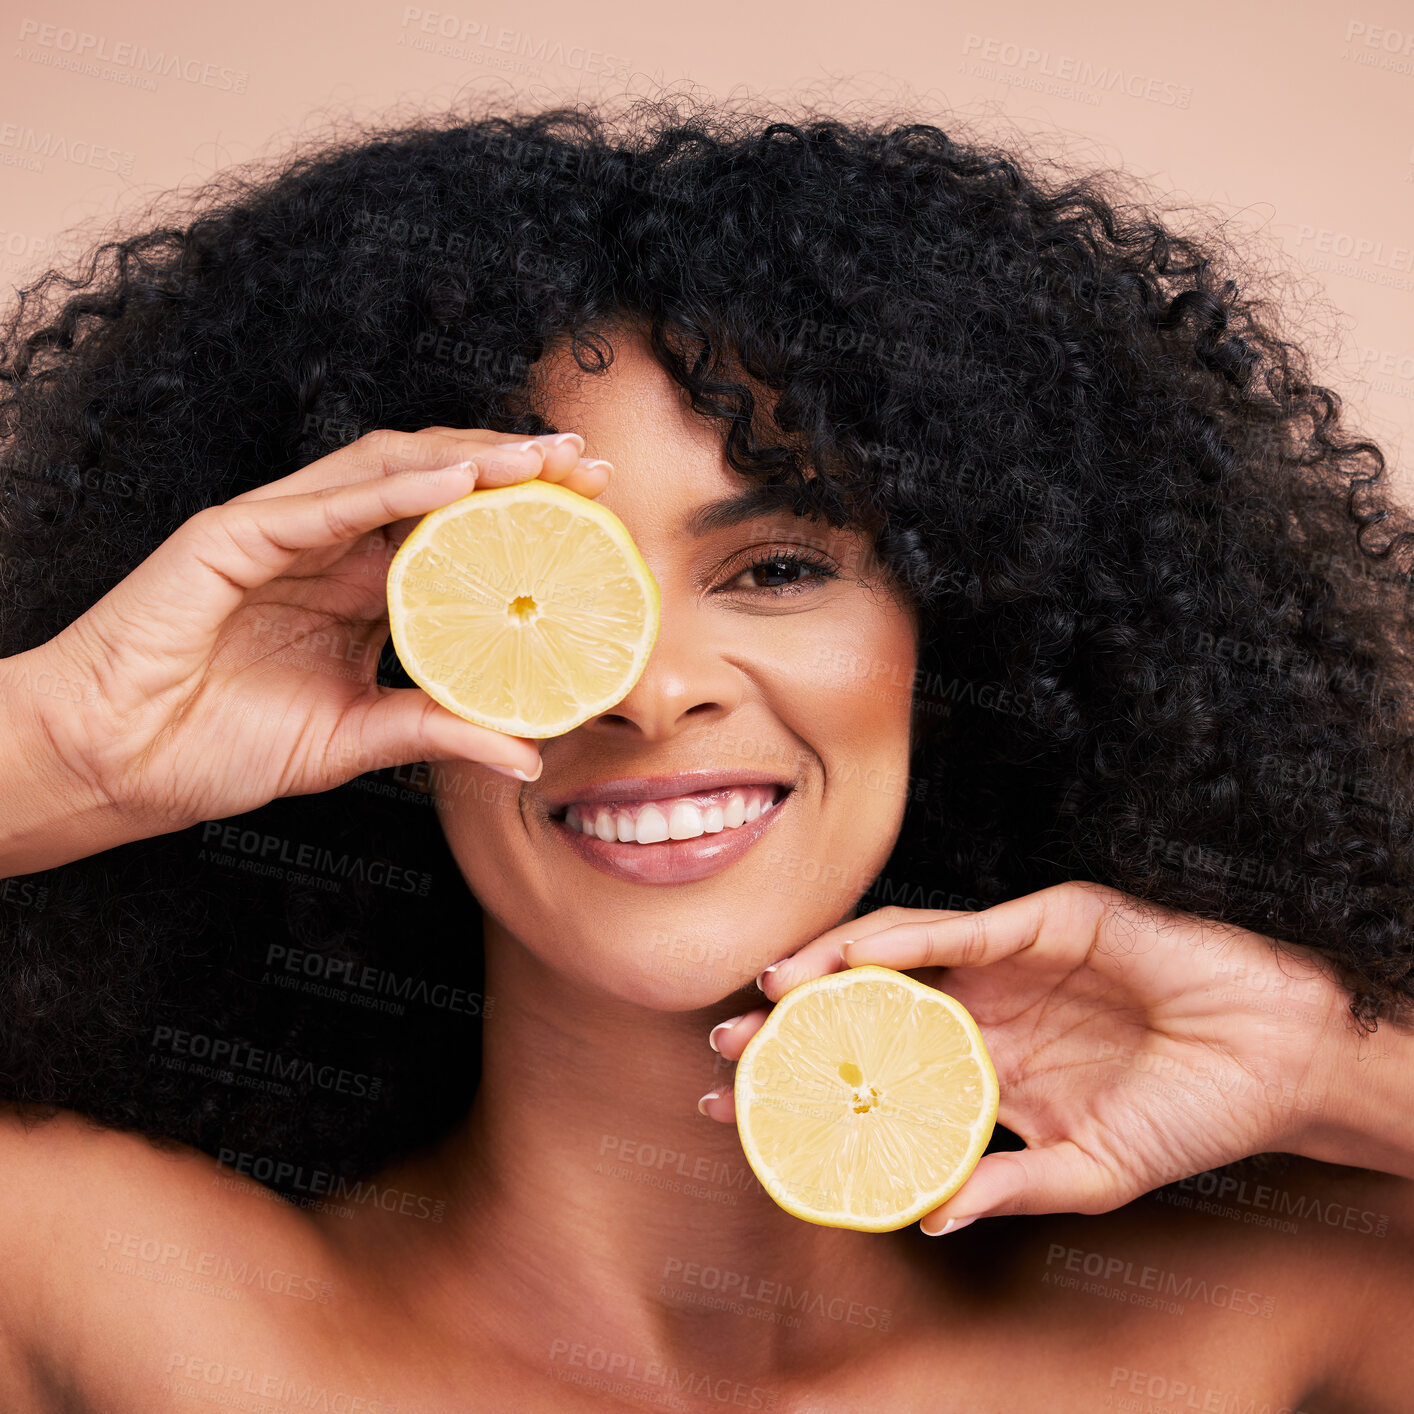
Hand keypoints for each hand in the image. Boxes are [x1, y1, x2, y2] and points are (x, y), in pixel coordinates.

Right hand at [3, 427, 608, 860]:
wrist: (113, 763)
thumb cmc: (216, 745)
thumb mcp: (352, 741)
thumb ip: (433, 731)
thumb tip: (526, 751)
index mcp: (359, 589)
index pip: (455, 531)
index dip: (524, 513)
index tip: (596, 512)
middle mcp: (329, 548)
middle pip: (435, 483)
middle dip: (515, 467)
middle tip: (590, 468)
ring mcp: (282, 533)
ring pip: (387, 469)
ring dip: (469, 457)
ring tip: (541, 459)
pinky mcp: (233, 535)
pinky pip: (323, 503)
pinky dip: (393, 487)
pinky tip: (458, 480)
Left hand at [703, 882, 1349, 1230]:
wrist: (1280, 1061)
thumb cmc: (1193, 1115)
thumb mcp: (1095, 1172)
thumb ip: (1013, 1188)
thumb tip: (932, 1221)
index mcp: (988, 1067)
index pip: (877, 1072)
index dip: (810, 1087)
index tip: (737, 1112)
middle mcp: (984, 1009)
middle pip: (867, 1008)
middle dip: (794, 1024)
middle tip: (726, 1046)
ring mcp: (1010, 963)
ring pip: (898, 956)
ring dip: (829, 970)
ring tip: (768, 993)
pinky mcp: (1048, 921)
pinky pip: (964, 928)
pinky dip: (906, 939)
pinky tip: (852, 958)